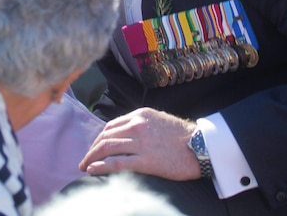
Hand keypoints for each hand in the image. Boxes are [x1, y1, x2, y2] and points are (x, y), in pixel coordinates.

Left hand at [79, 107, 201, 180]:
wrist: (202, 146)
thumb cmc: (182, 136)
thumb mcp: (158, 120)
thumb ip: (140, 124)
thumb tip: (124, 134)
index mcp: (139, 115)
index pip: (110, 126)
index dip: (98, 138)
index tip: (94, 148)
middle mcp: (136, 126)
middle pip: (105, 137)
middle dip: (91, 149)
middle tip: (84, 160)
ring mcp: (140, 143)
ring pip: (107, 148)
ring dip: (92, 158)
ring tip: (85, 167)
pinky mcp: (146, 160)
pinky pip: (117, 162)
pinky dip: (101, 166)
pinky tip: (93, 170)